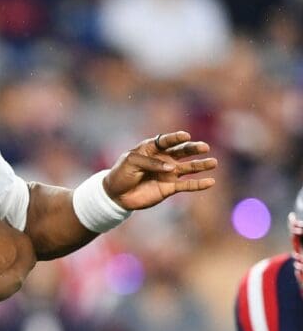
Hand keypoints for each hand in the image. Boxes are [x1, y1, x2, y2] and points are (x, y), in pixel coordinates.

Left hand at [102, 130, 216, 209]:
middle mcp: (164, 159)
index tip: (186, 136)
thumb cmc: (121, 174)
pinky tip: (210, 182)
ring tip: (213, 162)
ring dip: (201, 165)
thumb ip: (150, 162)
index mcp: (152, 148)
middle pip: (182, 152)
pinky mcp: (170, 187)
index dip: (176, 138)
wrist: (116, 194)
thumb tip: (171, 167)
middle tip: (204, 147)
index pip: (166, 141)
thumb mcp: (131, 163)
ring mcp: (169, 173)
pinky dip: (198, 184)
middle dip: (193, 149)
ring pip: (189, 168)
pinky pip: (187, 185)